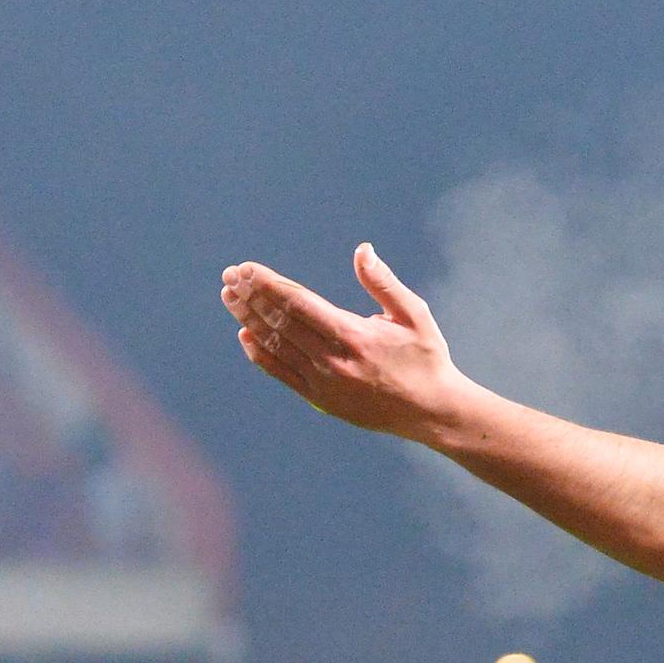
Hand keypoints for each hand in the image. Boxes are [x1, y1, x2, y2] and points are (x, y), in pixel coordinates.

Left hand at [220, 244, 478, 441]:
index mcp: (356, 336)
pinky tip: (245, 335)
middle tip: (230, 276)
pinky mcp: (322, 400)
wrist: (433, 413)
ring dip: (249, 318)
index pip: (299, 303)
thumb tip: (362, 250)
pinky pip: (281, 374)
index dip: (269, 283)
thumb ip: (384, 283)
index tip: (247, 268)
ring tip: (230, 297)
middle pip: (280, 322)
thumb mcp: (415, 316)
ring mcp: (325, 383)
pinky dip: (260, 354)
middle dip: (252, 296)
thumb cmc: (427, 359)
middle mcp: (335, 360)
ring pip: (276, 345)